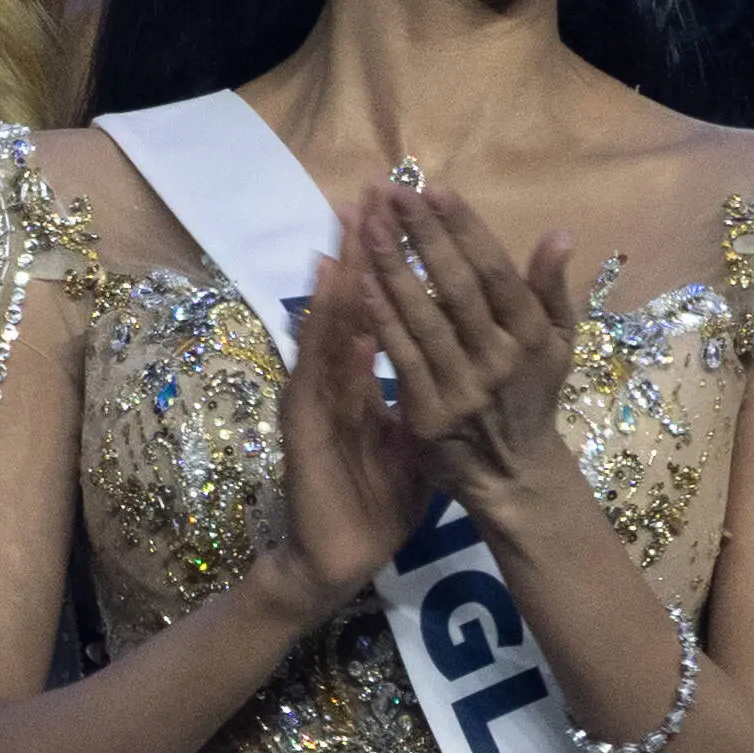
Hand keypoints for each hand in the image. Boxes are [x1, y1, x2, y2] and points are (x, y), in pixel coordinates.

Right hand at [260, 200, 440, 607]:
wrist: (337, 557)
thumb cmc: (374, 502)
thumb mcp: (413, 440)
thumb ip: (423, 397)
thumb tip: (449, 360)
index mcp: (361, 383)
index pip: (377, 314)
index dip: (392, 268)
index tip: (407, 221)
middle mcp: (335, 379)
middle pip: (349, 306)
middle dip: (364, 249)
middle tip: (374, 195)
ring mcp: (315, 395)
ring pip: (328, 323)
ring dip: (340, 273)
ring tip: (351, 224)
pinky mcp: (304, 419)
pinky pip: (315, 362)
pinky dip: (321, 323)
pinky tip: (330, 289)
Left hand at [349, 181, 585, 515]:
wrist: (516, 475)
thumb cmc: (531, 397)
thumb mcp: (556, 346)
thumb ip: (553, 291)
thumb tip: (560, 233)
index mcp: (534, 336)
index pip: (496, 272)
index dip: (467, 230)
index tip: (437, 188)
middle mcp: (502, 357)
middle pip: (458, 287)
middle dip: (425, 236)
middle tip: (394, 191)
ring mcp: (465, 386)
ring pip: (426, 317)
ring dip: (395, 268)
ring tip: (369, 225)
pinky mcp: (430, 412)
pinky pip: (402, 358)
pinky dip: (382, 320)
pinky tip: (359, 284)